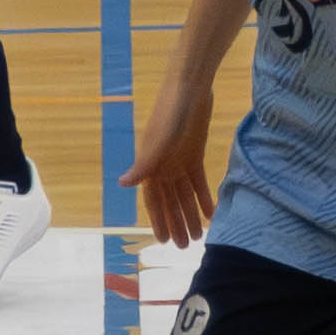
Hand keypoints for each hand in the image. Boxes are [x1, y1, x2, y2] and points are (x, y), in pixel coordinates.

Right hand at [131, 101, 215, 248]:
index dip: (157, 220)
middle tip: (185, 246)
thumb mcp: (158, 139)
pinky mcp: (195, 154)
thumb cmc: (170, 111)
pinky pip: (199, 181)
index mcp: (150, 165)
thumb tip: (122, 184)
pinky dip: (204, 197)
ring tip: (199, 236)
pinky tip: (212, 212)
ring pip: (185, 195)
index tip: (162, 241)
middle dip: (177, 223)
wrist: (190, 87)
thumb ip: (144, 163)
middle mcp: (163, 166)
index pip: (153, 200)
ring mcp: (179, 161)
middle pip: (170, 201)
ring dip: (191, 214)